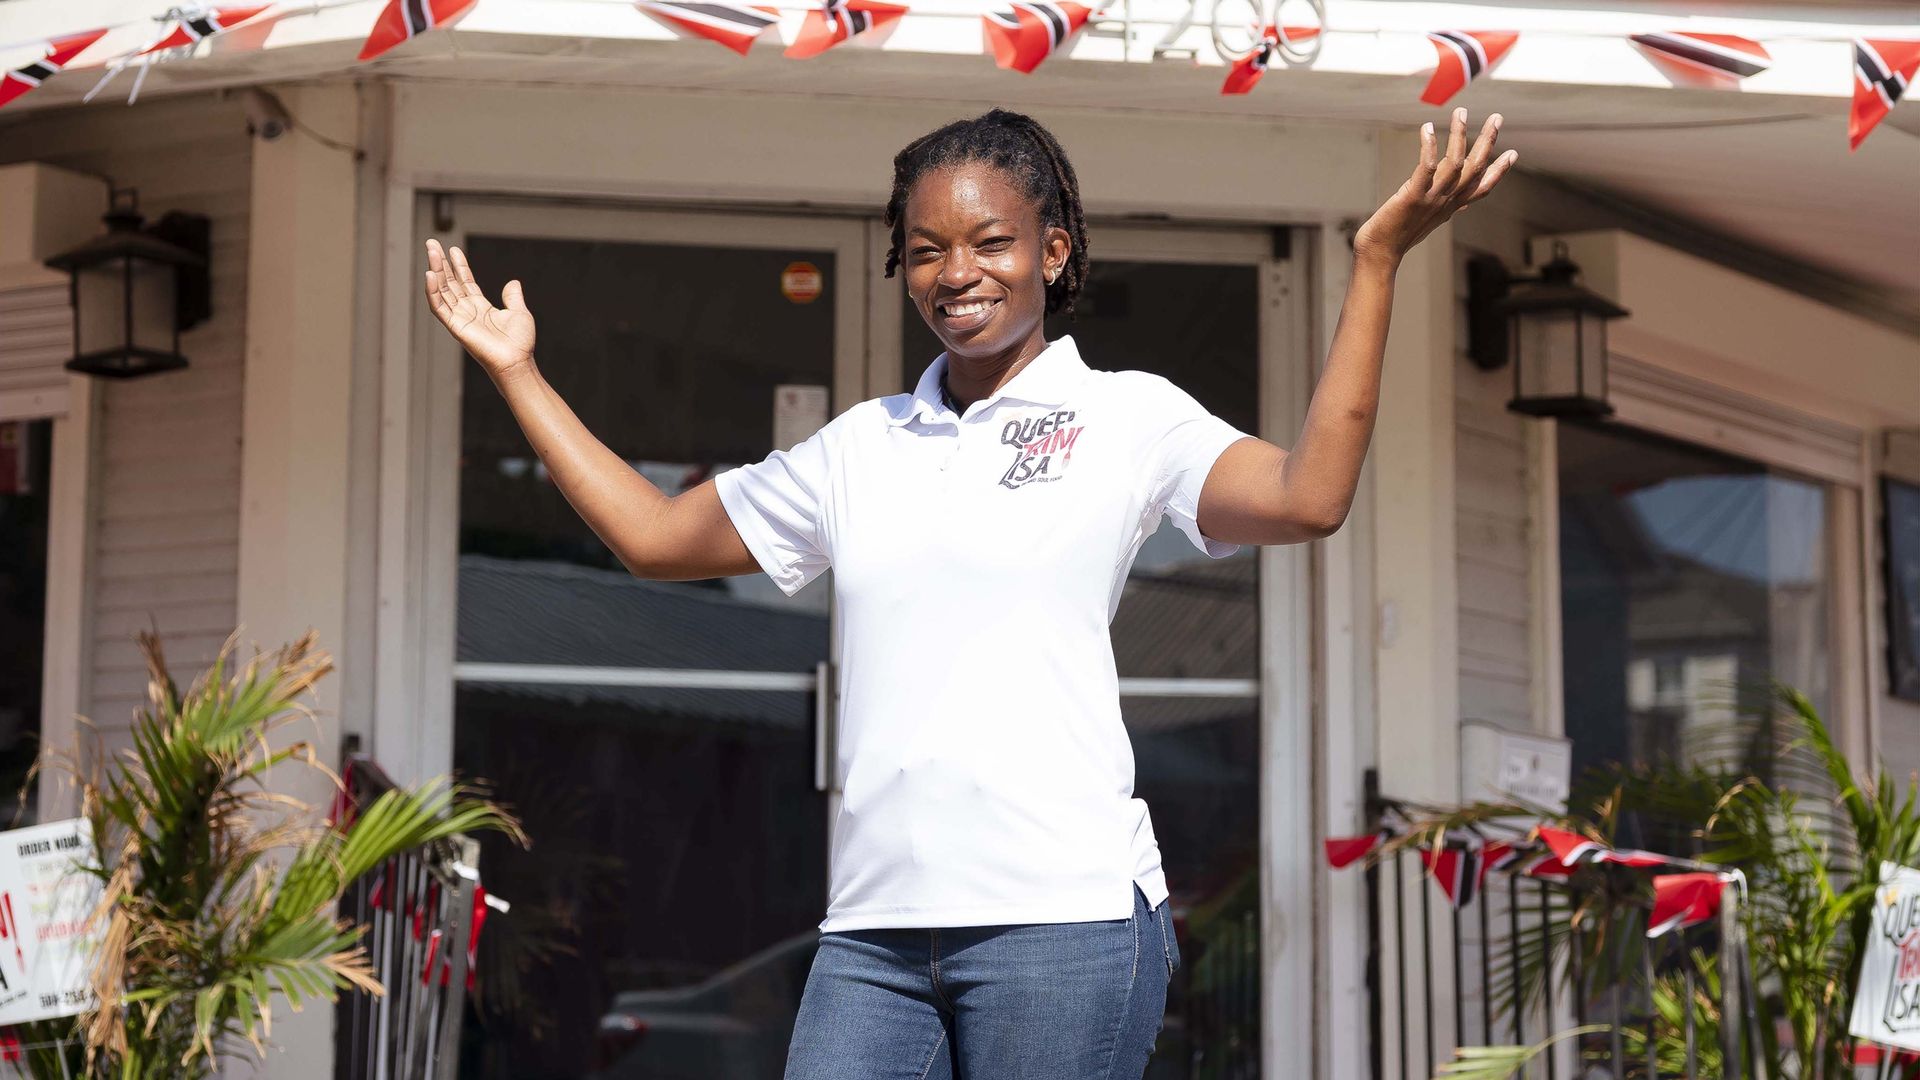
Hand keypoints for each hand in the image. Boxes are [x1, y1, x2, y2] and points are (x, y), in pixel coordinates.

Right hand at [423, 238, 536, 379]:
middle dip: (441, 263)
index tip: (453, 249)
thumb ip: (513, 297)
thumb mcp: (519, 313)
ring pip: (442, 290)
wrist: (517, 361)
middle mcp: (467, 311)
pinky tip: (429, 275)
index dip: (458, 265)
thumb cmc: (519, 343)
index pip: (465, 281)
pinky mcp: (455, 326)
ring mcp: (460, 318)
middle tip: (432, 243)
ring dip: (435, 270)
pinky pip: (439, 307)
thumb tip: (513, 282)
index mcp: (481, 307)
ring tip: (431, 251)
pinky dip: (432, 292)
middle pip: (449, 282)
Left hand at [1354, 108, 1515, 265]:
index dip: (1499, 170)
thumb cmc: (1400, 234)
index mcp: (1452, 206)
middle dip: (1488, 141)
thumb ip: (1445, 207)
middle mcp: (1446, 201)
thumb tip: (1460, 205)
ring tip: (1461, 112)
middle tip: (1497, 117)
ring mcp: (1432, 198)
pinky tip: (1428, 128)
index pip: (1482, 187)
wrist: (1381, 252)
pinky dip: (1429, 147)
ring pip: (1455, 162)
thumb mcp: (1429, 219)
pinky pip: (1426, 168)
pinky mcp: (1413, 196)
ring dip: (1460, 135)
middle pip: (1475, 167)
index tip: (1513, 153)